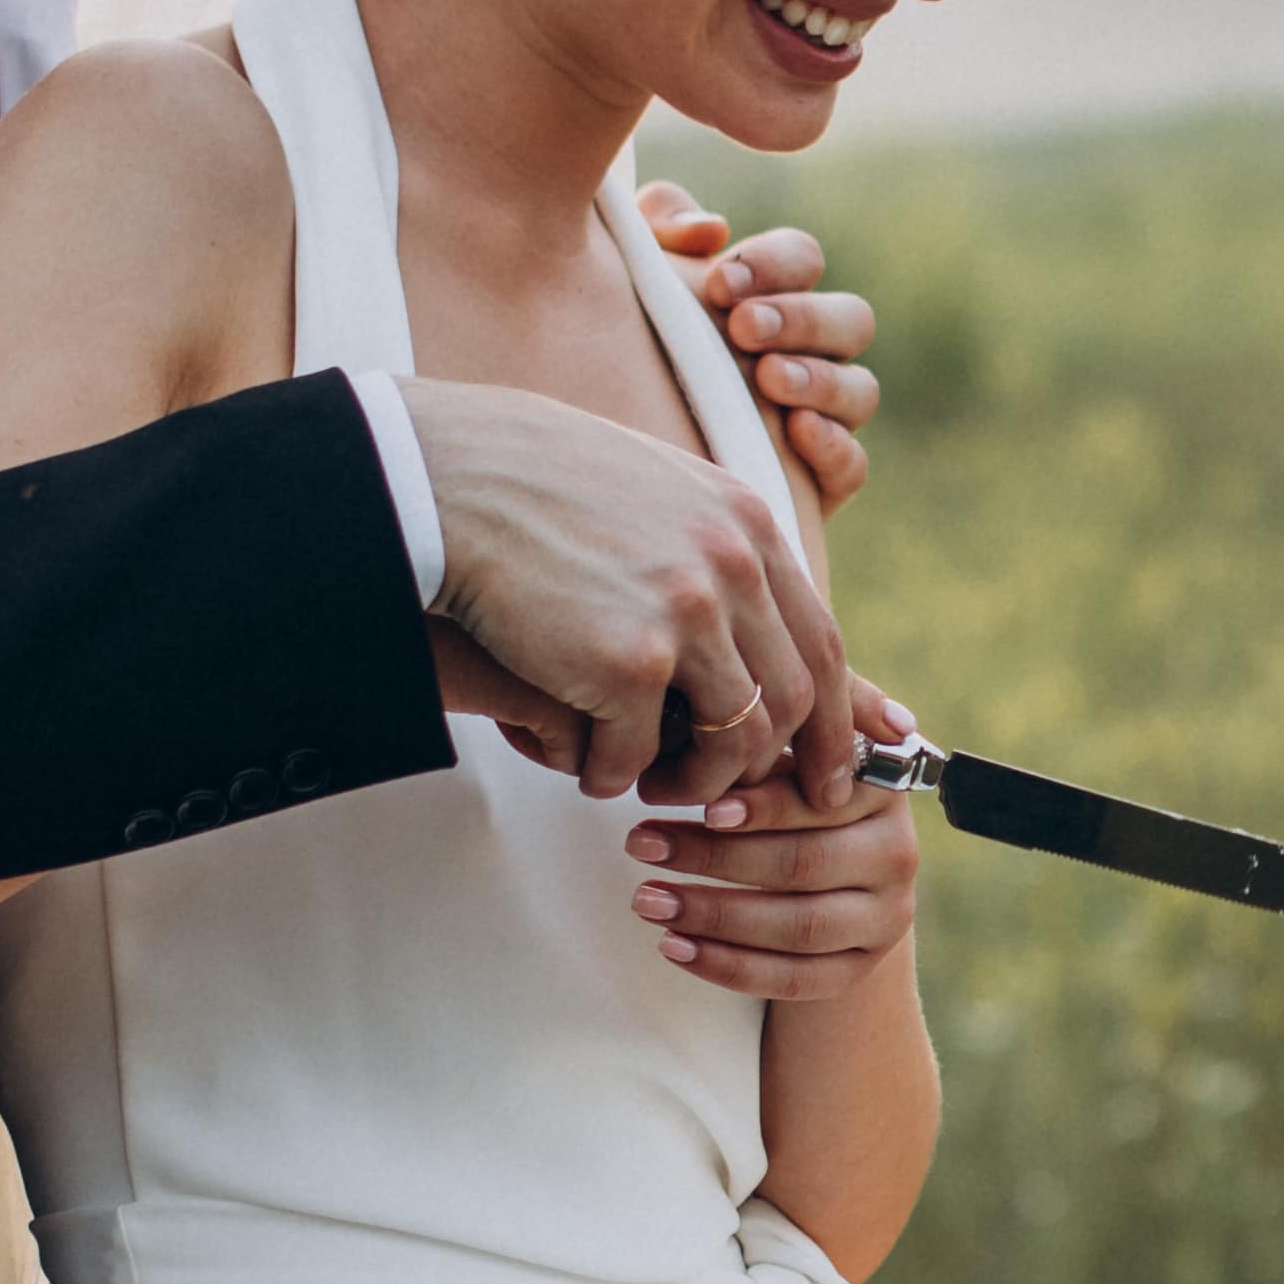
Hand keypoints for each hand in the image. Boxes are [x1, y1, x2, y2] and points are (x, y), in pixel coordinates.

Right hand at [396, 376, 847, 802]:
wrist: (449, 477)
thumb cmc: (537, 487)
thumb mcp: (656, 492)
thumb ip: (713, 546)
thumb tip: (755, 615)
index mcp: (748, 526)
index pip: (821, 643)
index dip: (834, 721)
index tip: (827, 772)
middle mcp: (734, 568)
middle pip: (792, 701)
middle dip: (772, 769)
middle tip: (734, 805)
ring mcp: (686, 615)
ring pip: (732, 741)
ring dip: (695, 781)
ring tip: (653, 785)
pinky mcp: (625, 662)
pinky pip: (638, 754)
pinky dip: (613, 776)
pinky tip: (588, 770)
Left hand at [620, 702, 923, 996]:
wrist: (844, 877)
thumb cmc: (796, 791)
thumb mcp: (796, 743)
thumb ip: (786, 712)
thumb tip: (758, 676)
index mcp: (883, 789)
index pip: (823, 799)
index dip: (764, 806)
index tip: (702, 805)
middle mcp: (898, 854)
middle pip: (803, 865)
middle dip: (713, 858)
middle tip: (640, 844)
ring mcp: (886, 917)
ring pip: (797, 927)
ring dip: (713, 915)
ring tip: (645, 898)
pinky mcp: (860, 969)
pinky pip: (794, 979)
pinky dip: (728, 966)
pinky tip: (673, 947)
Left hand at [632, 181, 881, 512]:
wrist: (600, 457)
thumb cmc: (611, 346)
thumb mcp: (622, 277)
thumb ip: (661, 228)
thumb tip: (712, 230)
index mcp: (770, 295)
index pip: (804, 259)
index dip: (774, 264)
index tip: (721, 283)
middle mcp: (806, 353)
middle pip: (851, 320)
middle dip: (802, 319)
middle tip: (744, 328)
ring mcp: (818, 418)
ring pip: (860, 390)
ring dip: (820, 379)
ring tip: (768, 379)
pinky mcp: (812, 484)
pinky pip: (852, 465)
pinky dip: (833, 446)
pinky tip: (796, 433)